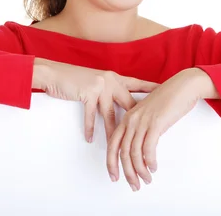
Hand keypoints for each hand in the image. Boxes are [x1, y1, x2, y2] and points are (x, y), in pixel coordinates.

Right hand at [32, 58, 159, 142]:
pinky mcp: (88, 92)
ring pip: (111, 115)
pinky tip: (90, 139)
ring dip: (112, 133)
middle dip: (136, 121)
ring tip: (117, 149)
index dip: (152, 88)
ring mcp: (100, 86)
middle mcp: (110, 80)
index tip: (166, 89)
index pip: (138, 84)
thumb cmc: (74, 79)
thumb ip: (109, 92)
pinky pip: (91, 115)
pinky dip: (90, 129)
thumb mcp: (96, 82)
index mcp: (115, 78)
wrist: (54, 72)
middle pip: (128, 105)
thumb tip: (122, 106)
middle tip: (148, 134)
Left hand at [106, 67, 214, 190]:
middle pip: (121, 152)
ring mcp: (142, 121)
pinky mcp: (155, 123)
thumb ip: (142, 129)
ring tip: (147, 179)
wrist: (183, 86)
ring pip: (134, 153)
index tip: (115, 177)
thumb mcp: (149, 114)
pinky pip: (148, 148)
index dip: (111, 163)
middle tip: (134, 185)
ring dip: (140, 170)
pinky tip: (153, 167)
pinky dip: (150, 161)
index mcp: (128, 117)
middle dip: (126, 172)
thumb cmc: (169, 99)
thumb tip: (141, 151)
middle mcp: (131, 120)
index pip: (113, 144)